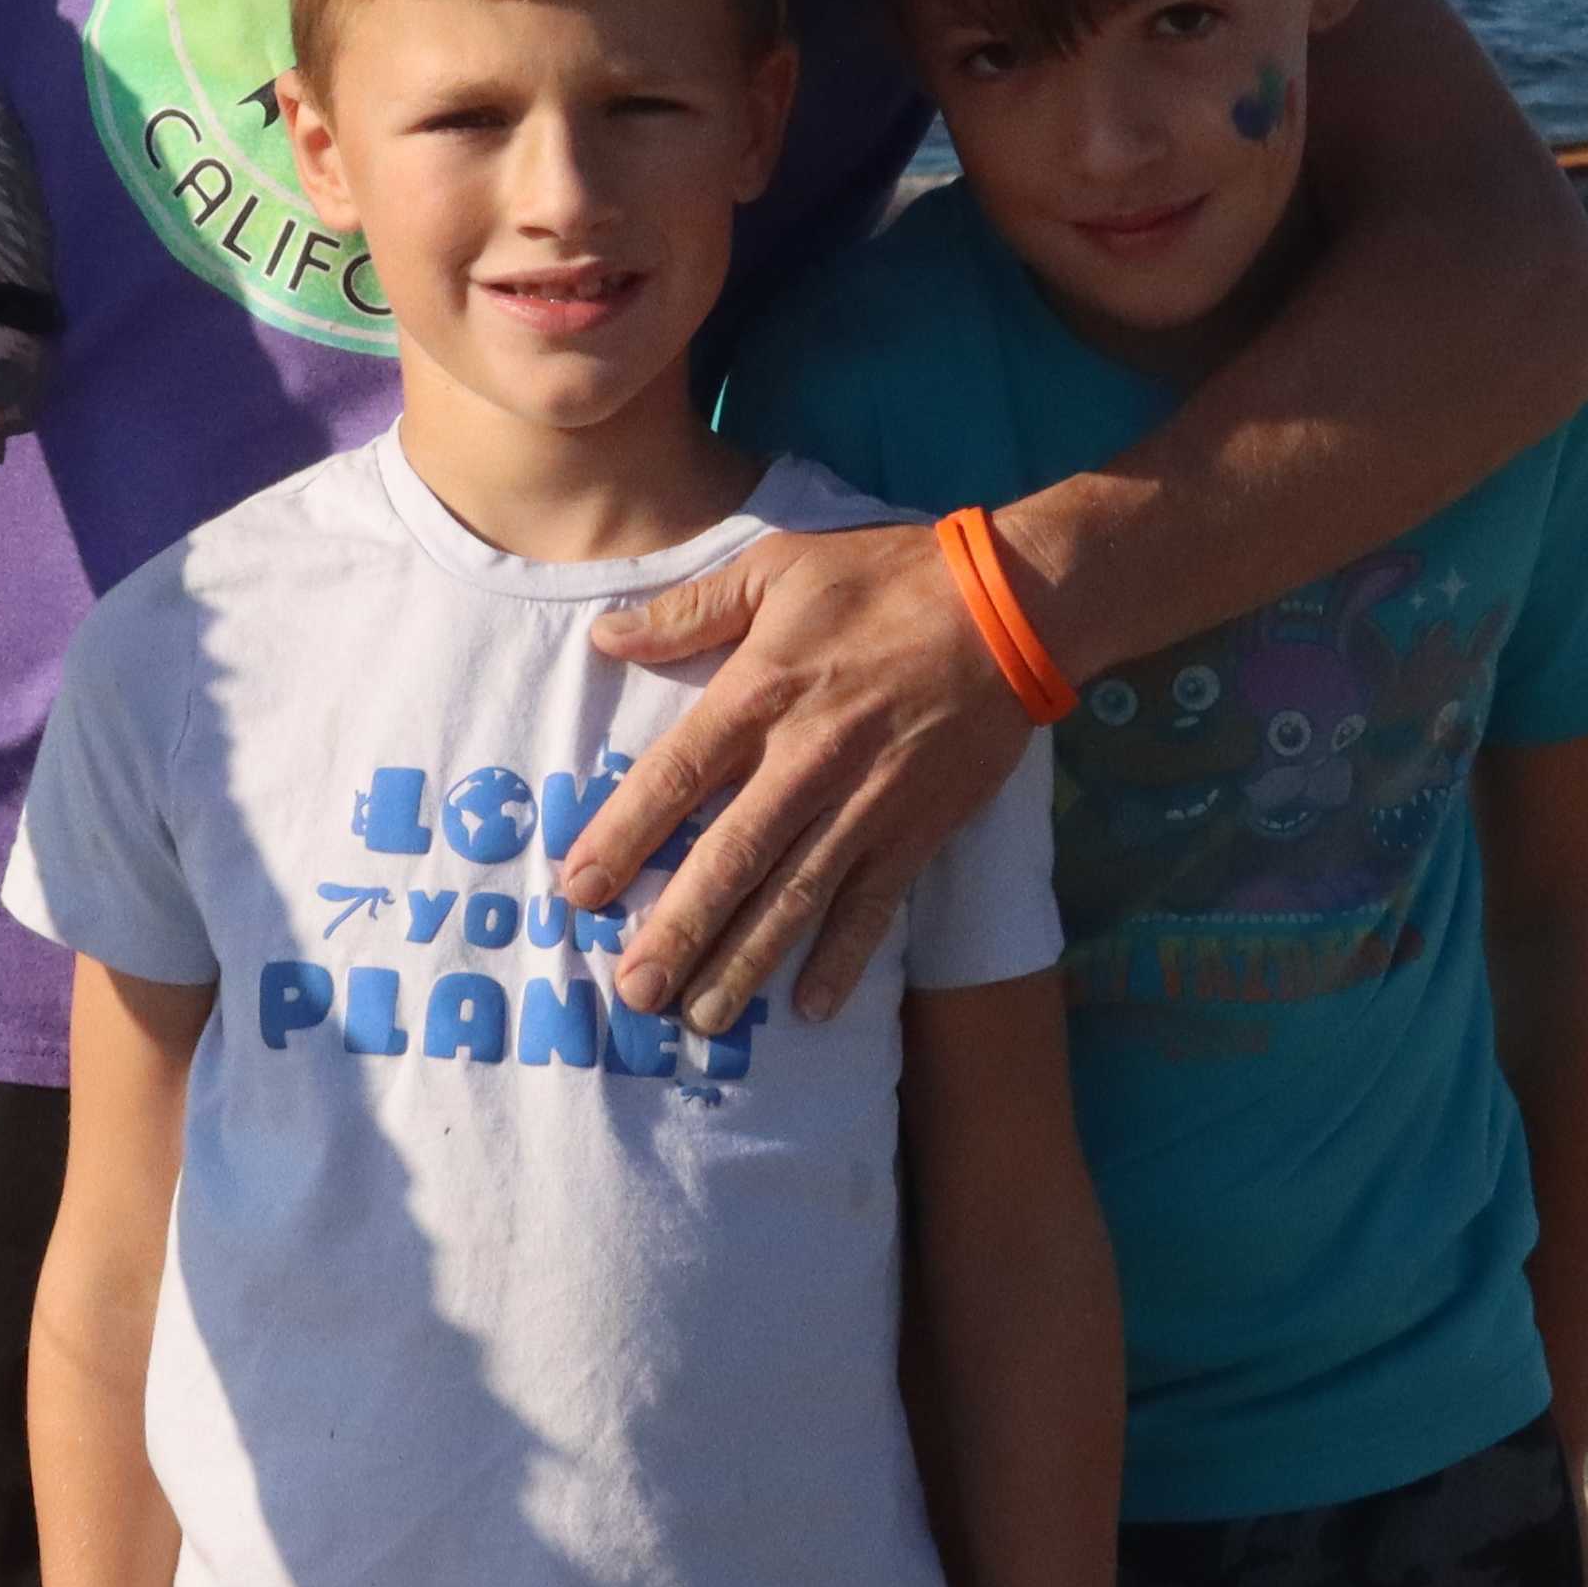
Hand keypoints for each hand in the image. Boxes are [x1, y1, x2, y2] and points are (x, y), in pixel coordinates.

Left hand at [568, 518, 1039, 1025]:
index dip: (623, 835)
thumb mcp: (777, 567)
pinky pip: (875, 906)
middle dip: (678, 928)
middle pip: (729, 857)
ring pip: (795, 896)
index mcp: (762, 693)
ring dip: (745, 961)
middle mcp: (807, 760)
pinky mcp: (918, 829)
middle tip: (634, 990)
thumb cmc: (887, 579)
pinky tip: (810, 1008)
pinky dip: (846, 959)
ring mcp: (866, 803)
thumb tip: (606, 639)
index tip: (577, 890)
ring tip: (700, 1019)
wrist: (1010, 608)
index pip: (676, 776)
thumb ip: (688, 611)